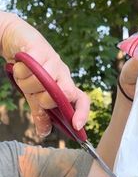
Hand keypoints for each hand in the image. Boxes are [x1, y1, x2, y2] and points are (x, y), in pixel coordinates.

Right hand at [1, 14, 89, 135]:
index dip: (83, 113)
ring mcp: (53, 60)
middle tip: (34, 92)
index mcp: (65, 86)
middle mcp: (63, 73)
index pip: (81, 100)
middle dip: (44, 98)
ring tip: (23, 75)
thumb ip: (40, 113)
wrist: (15, 43)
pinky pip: (30, 67)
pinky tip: (19, 64)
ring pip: (42, 82)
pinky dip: (20, 70)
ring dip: (26, 83)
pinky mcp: (40, 49)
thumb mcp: (34, 96)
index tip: (76, 126)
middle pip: (64, 94)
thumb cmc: (29, 71)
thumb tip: (44, 133)